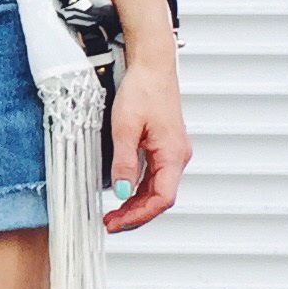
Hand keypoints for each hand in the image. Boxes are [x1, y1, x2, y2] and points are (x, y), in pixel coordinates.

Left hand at [103, 54, 188, 232]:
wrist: (152, 66)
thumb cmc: (143, 90)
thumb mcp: (125, 128)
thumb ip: (124, 162)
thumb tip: (121, 192)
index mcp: (173, 154)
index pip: (161, 199)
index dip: (139, 216)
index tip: (117, 223)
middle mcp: (178, 156)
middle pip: (160, 197)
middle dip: (135, 214)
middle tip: (110, 223)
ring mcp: (173, 152)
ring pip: (157, 188)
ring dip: (136, 203)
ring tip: (113, 214)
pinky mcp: (165, 146)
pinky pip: (155, 176)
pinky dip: (139, 189)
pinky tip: (123, 193)